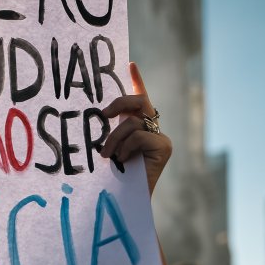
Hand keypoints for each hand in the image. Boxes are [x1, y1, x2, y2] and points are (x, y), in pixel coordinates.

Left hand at [98, 62, 172, 194]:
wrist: (127, 200)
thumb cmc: (114, 176)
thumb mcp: (110, 148)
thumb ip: (111, 131)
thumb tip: (99, 115)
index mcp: (139, 126)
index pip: (140, 98)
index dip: (137, 80)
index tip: (130, 64)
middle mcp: (153, 128)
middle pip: (139, 102)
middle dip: (119, 104)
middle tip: (104, 115)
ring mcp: (160, 137)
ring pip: (133, 122)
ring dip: (114, 138)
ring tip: (106, 154)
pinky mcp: (164, 146)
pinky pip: (140, 136)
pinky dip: (126, 147)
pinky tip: (123, 160)